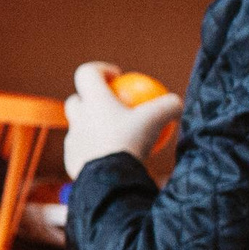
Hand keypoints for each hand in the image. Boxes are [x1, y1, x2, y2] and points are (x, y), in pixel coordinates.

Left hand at [63, 62, 184, 177]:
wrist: (108, 180)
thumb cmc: (131, 142)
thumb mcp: (157, 120)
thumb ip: (168, 106)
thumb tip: (176, 102)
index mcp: (93, 100)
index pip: (86, 73)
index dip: (100, 70)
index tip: (116, 77)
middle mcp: (78, 118)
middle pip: (76, 100)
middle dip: (90, 100)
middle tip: (111, 107)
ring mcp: (72, 140)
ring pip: (79, 128)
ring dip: (94, 128)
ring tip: (114, 137)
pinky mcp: (71, 161)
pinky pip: (82, 153)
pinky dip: (95, 152)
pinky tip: (112, 159)